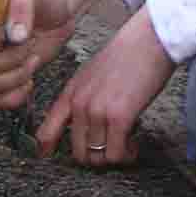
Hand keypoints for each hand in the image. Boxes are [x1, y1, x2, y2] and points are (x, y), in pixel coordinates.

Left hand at [35, 6, 174, 166]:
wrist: (150, 38)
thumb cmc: (128, 54)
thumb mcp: (92, 74)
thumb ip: (82, 97)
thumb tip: (82, 123)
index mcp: (71, 93)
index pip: (46, 133)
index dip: (47, 150)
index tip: (51, 157)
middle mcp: (80, 104)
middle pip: (78, 153)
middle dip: (97, 155)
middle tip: (112, 145)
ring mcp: (98, 111)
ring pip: (98, 158)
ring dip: (114, 155)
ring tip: (126, 141)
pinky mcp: (119, 117)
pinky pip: (116, 154)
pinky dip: (126, 154)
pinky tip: (134, 143)